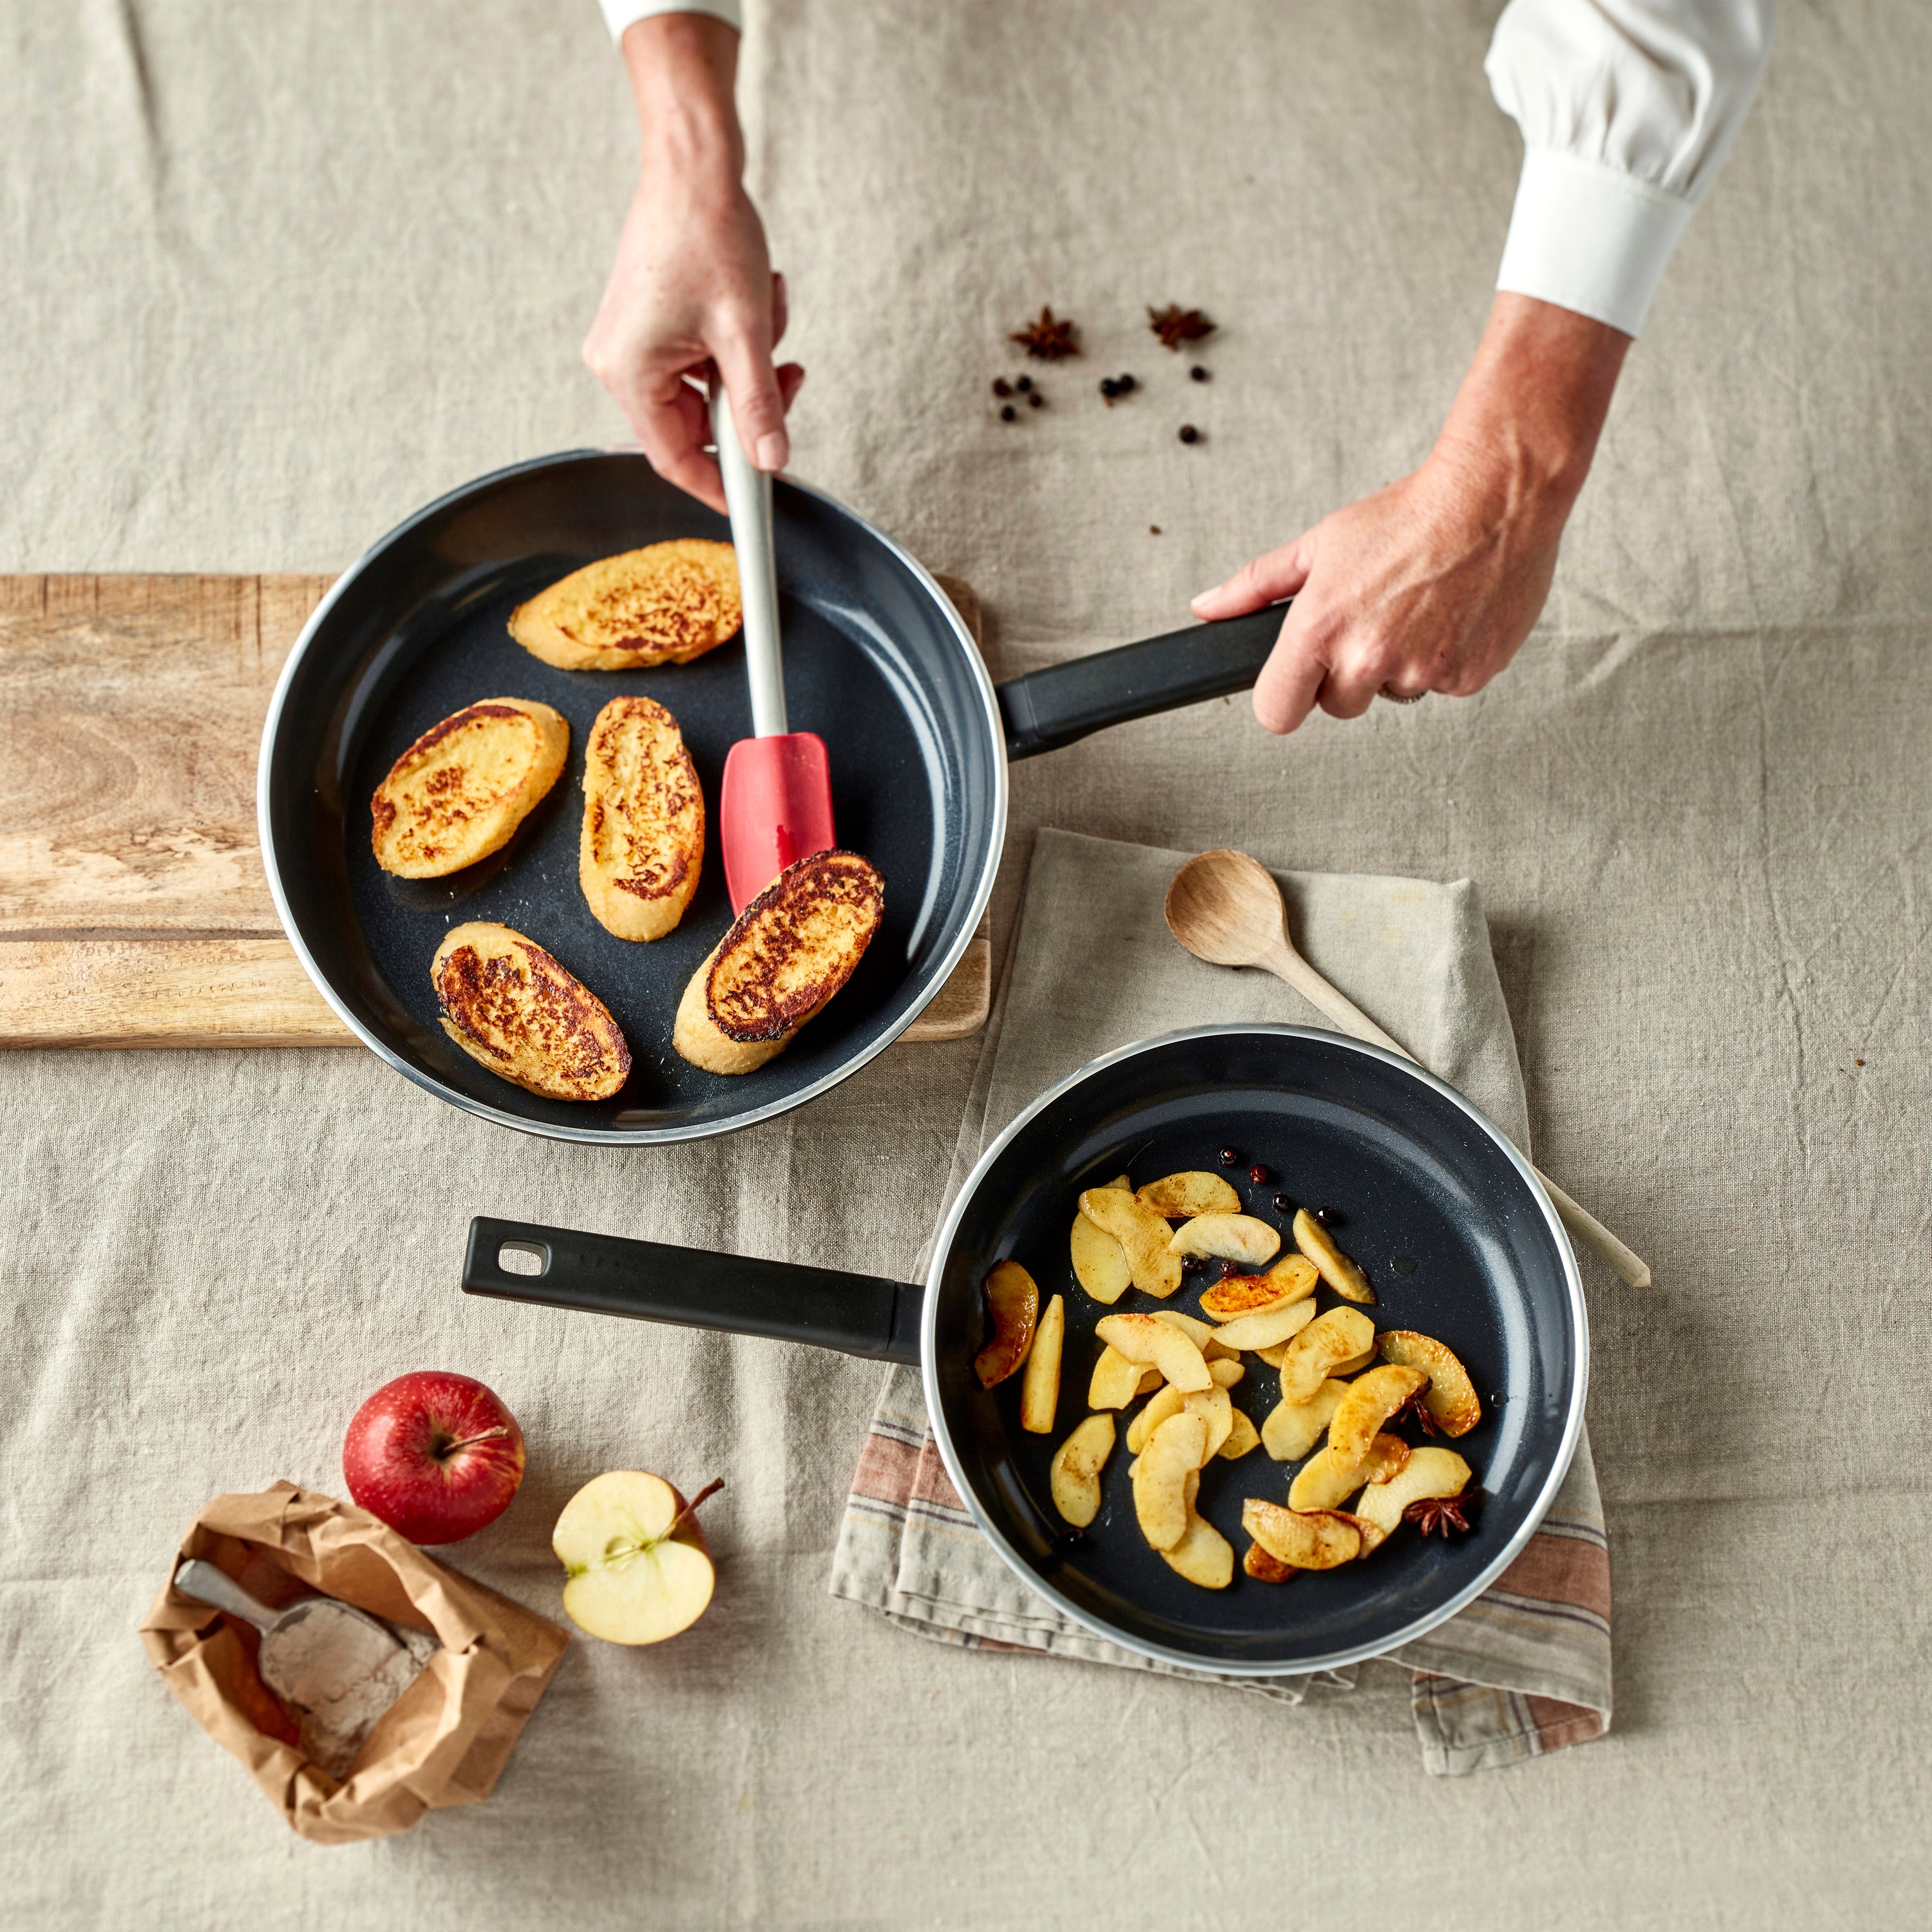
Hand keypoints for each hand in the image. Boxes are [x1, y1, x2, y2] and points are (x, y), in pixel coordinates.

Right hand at [583, 15, 802, 513]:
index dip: (719, 485)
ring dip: (748, 361)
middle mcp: (619, 361)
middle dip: (748, 400)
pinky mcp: (650, 320)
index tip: (754, 504)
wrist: (692, 161)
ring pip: (707, 387)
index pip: (674, 458)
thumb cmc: (706, 232)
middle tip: (787, 375)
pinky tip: (754, 295)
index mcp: (628, 371)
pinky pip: (702, 355)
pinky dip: (736, 337)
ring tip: (765, 309)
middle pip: (696, 423)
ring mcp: (632, 339)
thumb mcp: (745, 331)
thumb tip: (772, 459)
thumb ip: (758, 405)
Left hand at [1192, 295, 1629, 733]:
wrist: (1494, 497)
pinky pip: (1442, 687)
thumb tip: (1208, 608)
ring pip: (1393, 694)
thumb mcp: (1317, 544)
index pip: (1277, 713)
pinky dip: (1445, 659)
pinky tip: (1450, 614)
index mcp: (1321, 630)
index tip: (1300, 678)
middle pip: (1338, 706)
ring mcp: (1422, 672)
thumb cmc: (1407, 516)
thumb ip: (1255, 586)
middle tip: (1371, 618)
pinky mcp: (1469, 677)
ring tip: (1416, 607)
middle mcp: (1369, 658)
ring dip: (1399, 663)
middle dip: (1348, 672)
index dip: (1287, 695)